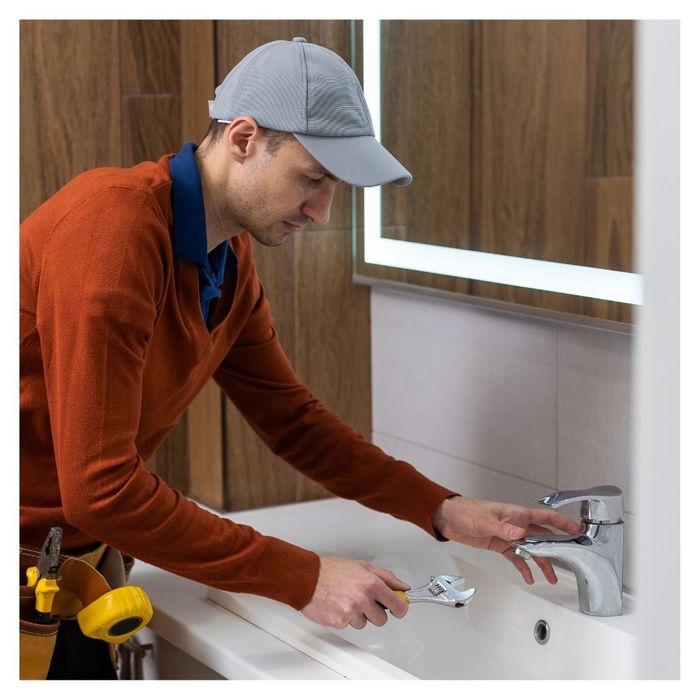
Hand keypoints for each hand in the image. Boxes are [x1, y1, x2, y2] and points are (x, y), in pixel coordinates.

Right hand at [301, 556, 409, 629]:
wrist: (307, 578)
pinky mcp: (339, 622)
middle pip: (382, 619)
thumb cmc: (332, 570)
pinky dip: (345, 618)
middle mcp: (362, 599)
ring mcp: (351, 612)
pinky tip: (337, 605)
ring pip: (364, 623)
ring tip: (346, 600)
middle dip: (375, 612)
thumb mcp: (362, 566)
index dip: (400, 608)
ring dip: (358, 615)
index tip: (399, 608)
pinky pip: (349, 625)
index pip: (397, 604)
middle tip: (364, 601)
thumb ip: (386, 577)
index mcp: (371, 583)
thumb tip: (403, 587)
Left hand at [433, 496, 582, 584]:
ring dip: (542, 562)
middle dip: (557, 547)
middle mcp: (516, 524)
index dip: (563, 523)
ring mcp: (509, 535)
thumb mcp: (484, 520)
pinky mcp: (500, 544)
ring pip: (532, 549)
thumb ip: (503, 528)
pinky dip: (524, 567)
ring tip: (552, 577)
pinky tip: (530, 577)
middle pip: (543, 536)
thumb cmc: (466, 511)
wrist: (449, 518)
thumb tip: (520, 534)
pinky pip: (517, 557)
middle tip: (571, 559)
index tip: (578, 530)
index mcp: (516, 514)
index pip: (546, 517)